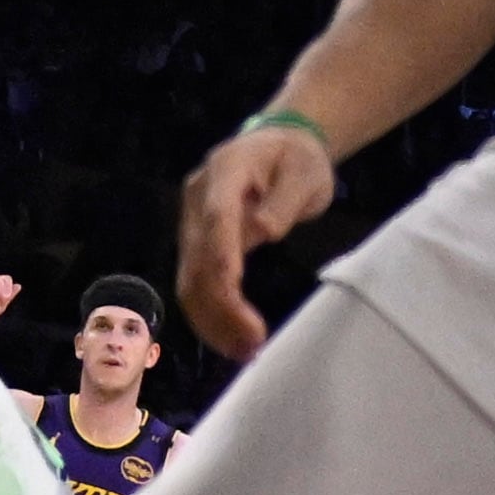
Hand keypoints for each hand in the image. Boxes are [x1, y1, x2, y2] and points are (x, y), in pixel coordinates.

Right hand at [175, 122, 337, 359]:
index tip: (234, 294)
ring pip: (189, 277)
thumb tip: (264, 231)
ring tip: (245, 351)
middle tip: (253, 342)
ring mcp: (192, 220)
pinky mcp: (197, 242)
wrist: (280, 144)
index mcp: (225, 171)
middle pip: (197, 256)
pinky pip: (195, 282)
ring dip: (212, 318)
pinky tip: (231, 339)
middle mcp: (198, 196)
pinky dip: (210, 314)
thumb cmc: (297, 159)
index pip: (216, 217)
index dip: (221, 257)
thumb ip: (284, 200)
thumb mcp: (305, 172)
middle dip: (220, 303)